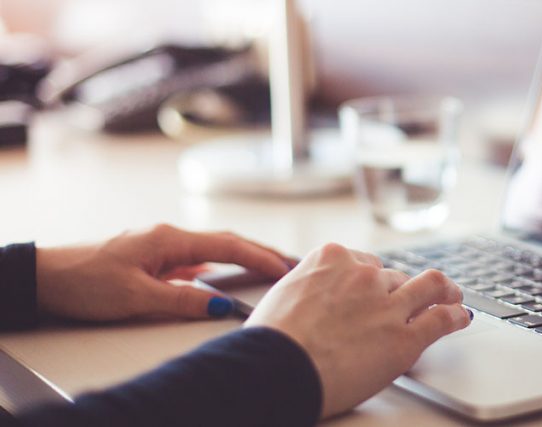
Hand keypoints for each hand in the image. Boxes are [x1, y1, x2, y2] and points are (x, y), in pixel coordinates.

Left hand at [36, 224, 292, 320]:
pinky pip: (194, 258)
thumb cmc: (83, 281)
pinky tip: (222, 276)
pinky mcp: (150, 258)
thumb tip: (222, 305)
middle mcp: (167, 237)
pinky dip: (218, 264)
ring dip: (241, 256)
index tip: (287, 268)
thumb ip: (183, 300)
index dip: (261, 257)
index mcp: (169, 239)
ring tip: (268, 268)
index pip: (228, 245)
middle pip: (226, 241)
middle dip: (261, 251)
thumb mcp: (137, 297)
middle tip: (291, 263)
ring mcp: (159, 246)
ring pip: (211, 249)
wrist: (43, 276)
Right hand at [245, 243, 470, 417]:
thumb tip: (311, 299)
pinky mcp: (404, 337)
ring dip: (443, 291)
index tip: (379, 288)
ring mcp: (388, 304)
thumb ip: (308, 289)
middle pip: (394, 277)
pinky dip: (456, 316)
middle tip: (408, 302)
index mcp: (332, 259)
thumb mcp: (283, 296)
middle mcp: (364, 275)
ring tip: (452, 296)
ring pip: (428, 287)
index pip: (366, 262)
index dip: (373, 279)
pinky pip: (441, 319)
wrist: (276, 369)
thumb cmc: (270, 342)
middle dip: (400, 291)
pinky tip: (461, 317)